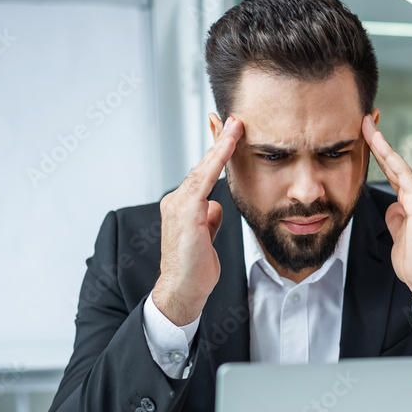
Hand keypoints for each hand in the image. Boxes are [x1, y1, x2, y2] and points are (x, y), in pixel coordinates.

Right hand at [152, 116, 243, 324]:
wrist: (183, 291)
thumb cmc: (195, 271)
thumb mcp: (207, 239)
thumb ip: (209, 220)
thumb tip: (216, 207)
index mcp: (182, 207)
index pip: (202, 175)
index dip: (215, 154)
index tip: (227, 133)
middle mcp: (176, 202)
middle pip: (202, 166)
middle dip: (218, 141)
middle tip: (232, 119)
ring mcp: (178, 205)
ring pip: (203, 169)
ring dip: (220, 145)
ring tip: (235, 125)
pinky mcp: (185, 211)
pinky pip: (204, 179)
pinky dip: (217, 160)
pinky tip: (229, 145)